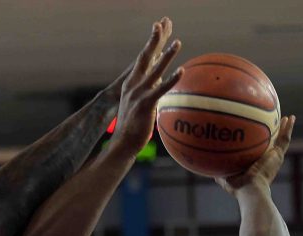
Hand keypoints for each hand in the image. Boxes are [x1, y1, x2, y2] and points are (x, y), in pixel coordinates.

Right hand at [109, 18, 182, 156]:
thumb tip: (162, 85)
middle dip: (154, 39)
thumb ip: (149, 92)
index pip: (143, 58)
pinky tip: (181, 71)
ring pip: (155, 70)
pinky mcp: (144, 104)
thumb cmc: (133, 127)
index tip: (159, 26)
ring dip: (166, 55)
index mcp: (131, 83)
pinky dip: (171, 79)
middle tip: (163, 23)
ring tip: (177, 42)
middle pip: (145, 57)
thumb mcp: (138, 105)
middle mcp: (132, 85)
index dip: (152, 42)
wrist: (122, 144)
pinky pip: (160, 89)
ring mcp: (137, 94)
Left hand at [216, 115, 295, 194]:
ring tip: (287, 118)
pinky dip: (288, 128)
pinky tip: (291, 118)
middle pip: (271, 144)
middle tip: (274, 123)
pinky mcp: (278, 155)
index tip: (256, 135)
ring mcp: (274, 157)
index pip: (258, 152)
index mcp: (256, 165)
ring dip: (284, 129)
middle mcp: (267, 161)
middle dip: (273, 134)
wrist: (250, 189)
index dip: (258, 144)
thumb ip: (216, 168)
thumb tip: (203, 162)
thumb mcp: (223, 175)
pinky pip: (285, 139)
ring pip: (281, 140)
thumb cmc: (235, 186)